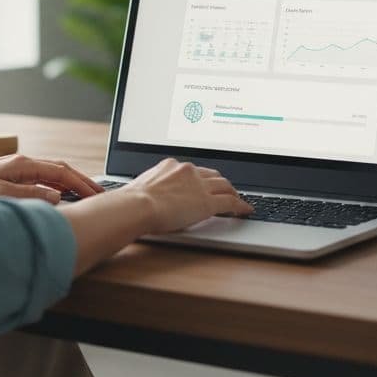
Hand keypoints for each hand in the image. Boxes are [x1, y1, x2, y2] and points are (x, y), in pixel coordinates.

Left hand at [0, 154, 103, 203]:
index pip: (61, 172)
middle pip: (61, 170)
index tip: (97, 195)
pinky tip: (62, 196)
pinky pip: (43, 180)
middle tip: (100, 195)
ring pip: (53, 175)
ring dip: (71, 184)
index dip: (81, 183)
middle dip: (82, 181)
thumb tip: (57, 197)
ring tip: (87, 196)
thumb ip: (30, 194)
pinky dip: (58, 187)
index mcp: (24, 165)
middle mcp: (23, 164)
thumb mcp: (1, 194)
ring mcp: (18, 170)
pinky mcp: (13, 178)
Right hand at [122, 157, 251, 232]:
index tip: (204, 183)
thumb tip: (146, 195)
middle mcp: (188, 171)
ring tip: (238, 200)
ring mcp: (199, 186)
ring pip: (225, 186)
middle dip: (221, 183)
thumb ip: (151, 187)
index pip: (193, 170)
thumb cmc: (131, 201)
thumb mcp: (141, 186)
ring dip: (233, 192)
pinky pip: (230, 202)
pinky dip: (240, 205)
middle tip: (226, 190)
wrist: (137, 206)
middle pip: (212, 175)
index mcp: (171, 165)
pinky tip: (245, 210)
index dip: (202, 178)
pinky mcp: (206, 202)